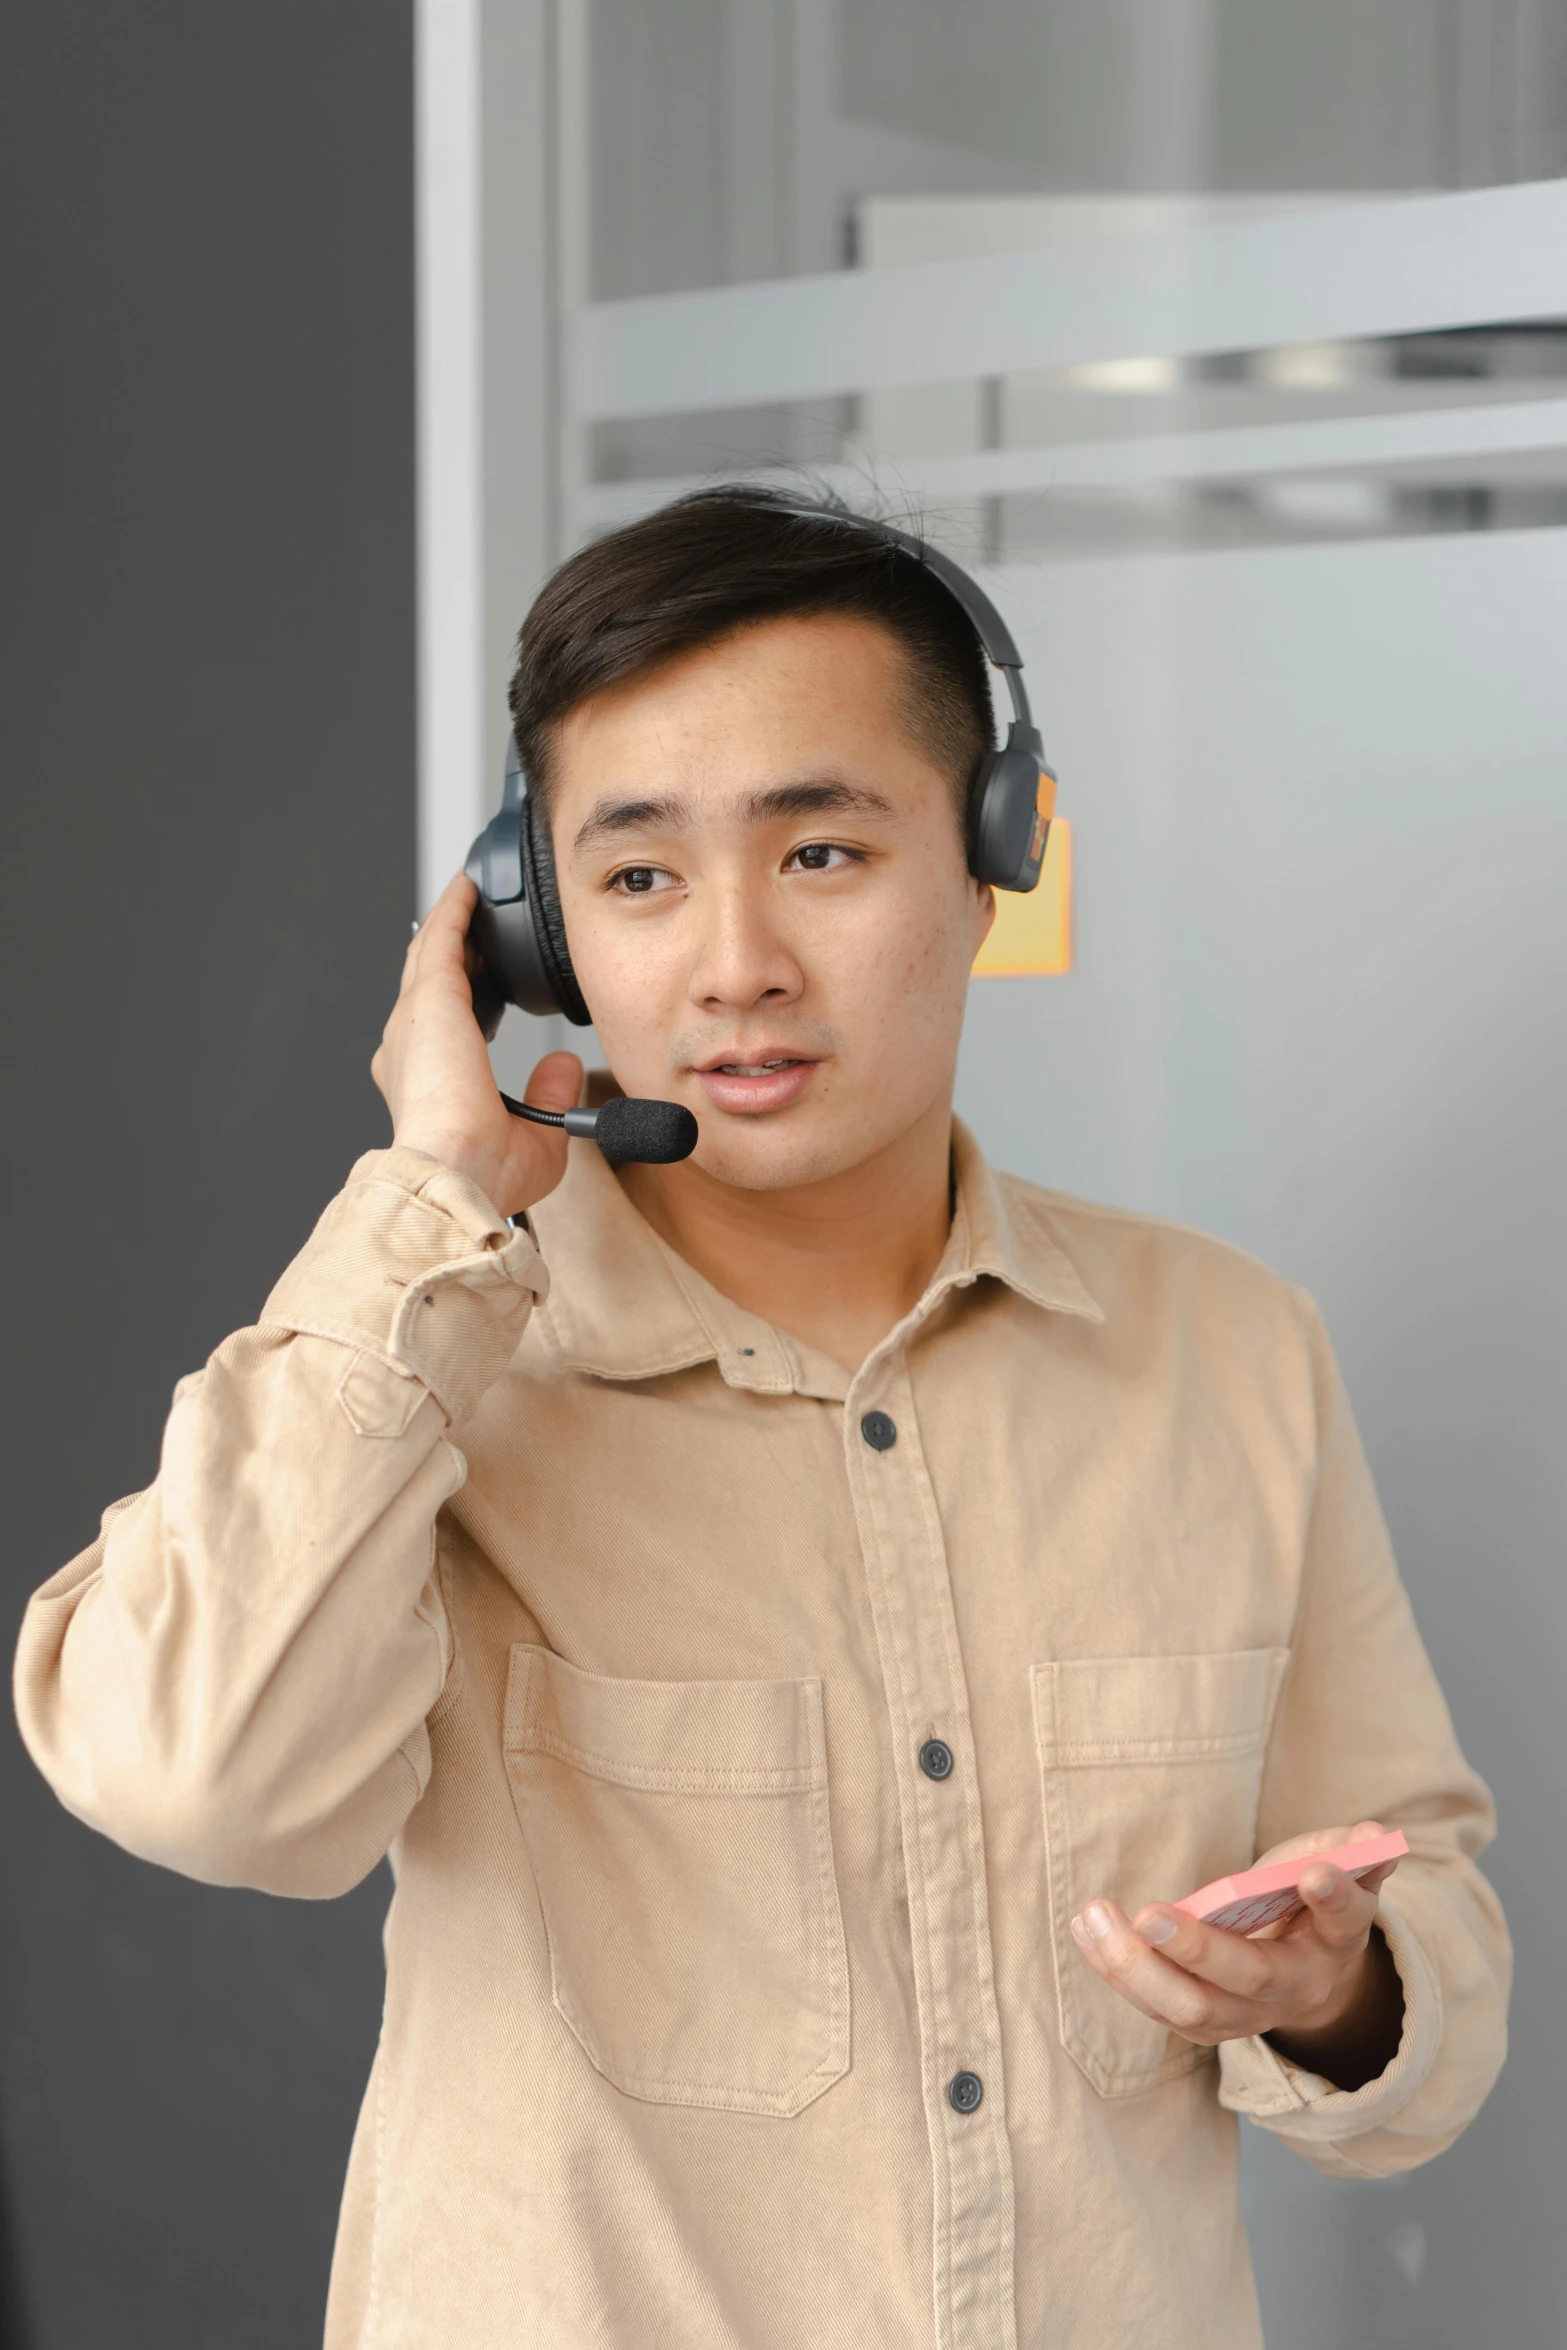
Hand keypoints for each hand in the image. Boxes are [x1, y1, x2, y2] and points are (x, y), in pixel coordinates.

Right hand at [371, 872, 582, 1218]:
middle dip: (454, 950)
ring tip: (473, 895)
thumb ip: (549, 1097)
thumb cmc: (482, 1171)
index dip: (463, 999)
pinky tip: (471, 888)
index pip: (445, 1027)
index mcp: (427, 1082)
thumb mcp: (536, 1140)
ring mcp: (414, 1021)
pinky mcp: (429, 1000)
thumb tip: (564, 1066)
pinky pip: (443, 939)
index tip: (483, 984)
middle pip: (433, 981)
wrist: (454, 1170)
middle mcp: (410, 1048)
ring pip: (432, 954)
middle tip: (477, 924)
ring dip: (453, 923)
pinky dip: (456, 911)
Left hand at [1071, 1819, 1405, 2092]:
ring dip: (1137, 1966)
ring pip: (1193, 2008)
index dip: (1333, 1898)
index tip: (1313, 1872)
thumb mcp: (1340, 1867)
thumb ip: (1354, 1851)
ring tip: (1096, 1916)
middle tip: (1149, 1914)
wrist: (1304, 1973)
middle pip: (1249, 1978)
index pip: (1342, 1919)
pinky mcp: (1206, 2023)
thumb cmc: (1309, 1901)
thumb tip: (1374, 1838)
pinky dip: (1118, 1971)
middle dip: (1198, 1950)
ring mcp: (1249, 2014)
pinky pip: (1158, 2008)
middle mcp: (1295, 1987)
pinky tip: (1087, 1929)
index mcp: (1337, 1939)